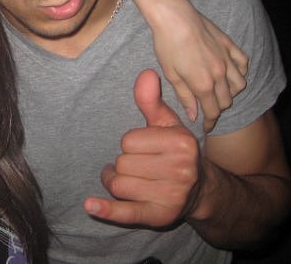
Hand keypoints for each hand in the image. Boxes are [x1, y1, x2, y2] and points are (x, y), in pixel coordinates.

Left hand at [84, 69, 201, 226]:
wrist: (201, 190)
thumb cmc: (177, 151)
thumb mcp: (167, 124)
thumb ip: (151, 101)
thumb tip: (146, 73)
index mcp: (180, 143)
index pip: (128, 140)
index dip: (131, 144)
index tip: (144, 148)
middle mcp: (179, 170)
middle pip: (122, 163)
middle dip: (123, 164)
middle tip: (138, 166)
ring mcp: (171, 196)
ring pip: (119, 185)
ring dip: (116, 182)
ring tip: (131, 180)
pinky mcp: (160, 216)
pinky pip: (126, 212)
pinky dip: (106, 210)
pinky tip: (90, 205)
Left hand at [151, 1, 247, 131]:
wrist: (174, 17)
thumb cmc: (167, 45)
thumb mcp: (171, 74)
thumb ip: (185, 96)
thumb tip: (193, 115)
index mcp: (203, 84)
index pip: (213, 111)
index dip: (209, 122)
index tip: (205, 126)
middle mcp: (220, 74)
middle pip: (227, 100)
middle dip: (218, 108)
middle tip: (207, 108)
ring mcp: (227, 58)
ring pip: (240, 85)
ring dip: (231, 92)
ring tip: (219, 92)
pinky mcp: (230, 45)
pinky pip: (243, 64)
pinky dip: (240, 72)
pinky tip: (231, 73)